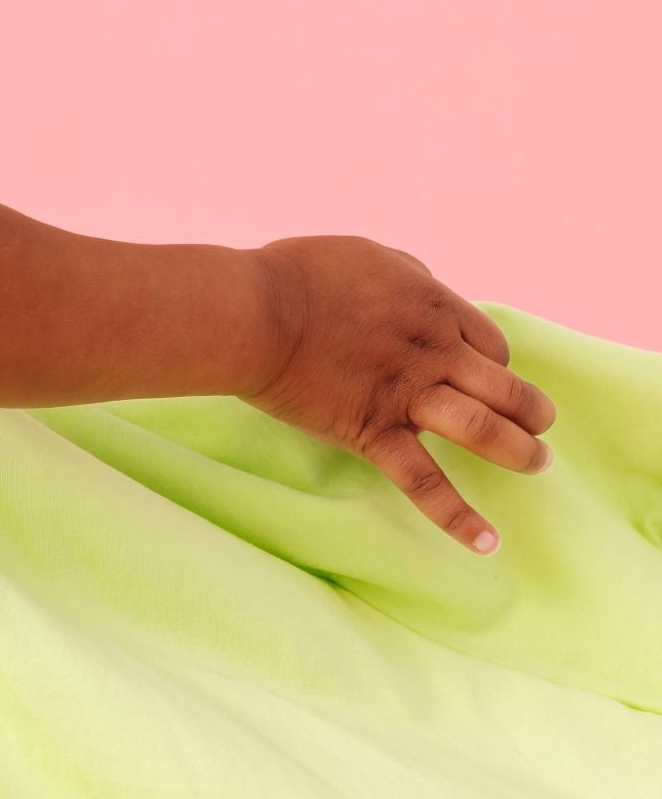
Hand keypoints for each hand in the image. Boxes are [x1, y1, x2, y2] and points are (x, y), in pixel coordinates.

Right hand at [247, 235, 554, 550]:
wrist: (256, 314)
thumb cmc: (299, 278)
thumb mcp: (367, 256)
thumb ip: (406, 273)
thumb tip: (424, 286)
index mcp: (433, 307)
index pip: (490, 344)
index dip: (496, 364)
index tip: (485, 378)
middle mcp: (433, 352)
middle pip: (504, 386)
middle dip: (532, 409)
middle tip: (542, 425)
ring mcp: (407, 395)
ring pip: (484, 429)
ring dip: (519, 450)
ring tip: (538, 464)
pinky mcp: (375, 432)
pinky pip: (424, 481)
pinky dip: (457, 516)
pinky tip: (487, 543)